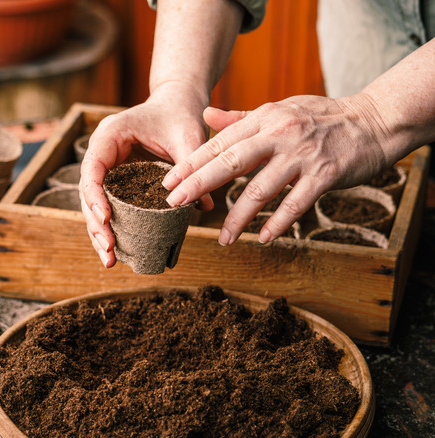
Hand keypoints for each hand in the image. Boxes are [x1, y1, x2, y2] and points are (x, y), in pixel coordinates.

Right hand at [79, 81, 213, 267]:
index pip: (92, 168)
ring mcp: (107, 170)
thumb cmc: (179, 113)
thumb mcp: (187, 134)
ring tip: (110, 259)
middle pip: (88, 193)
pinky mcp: (117, 183)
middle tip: (109, 248)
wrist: (177, 104)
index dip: (94, 195)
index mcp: (109, 135)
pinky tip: (117, 253)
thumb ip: (192, 165)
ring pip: (94, 205)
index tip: (105, 217)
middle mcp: (102, 153)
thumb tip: (202, 204)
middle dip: (96, 223)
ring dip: (99, 233)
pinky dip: (112, 230)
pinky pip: (109, 208)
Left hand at [162, 93, 391, 245]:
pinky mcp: (325, 174)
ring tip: (223, 238)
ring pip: (260, 190)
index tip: (168, 182)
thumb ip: (240, 118)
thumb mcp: (279, 109)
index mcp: (264, 118)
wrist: (375, 120)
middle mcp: (279, 134)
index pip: (219, 142)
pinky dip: (278, 223)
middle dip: (199, 185)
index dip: (191, 163)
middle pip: (230, 162)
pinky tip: (264, 238)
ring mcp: (302, 155)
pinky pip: (295, 204)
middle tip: (174, 204)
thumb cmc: (322, 117)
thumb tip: (205, 115)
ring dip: (238, 217)